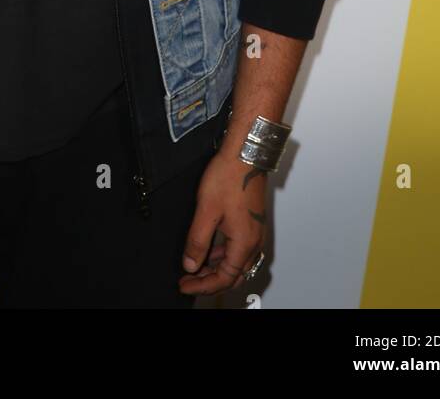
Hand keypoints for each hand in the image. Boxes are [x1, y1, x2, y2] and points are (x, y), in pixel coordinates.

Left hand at [178, 148, 266, 296]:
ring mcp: (255, 231)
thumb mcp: (206, 211)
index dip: (202, 286)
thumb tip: (190, 264)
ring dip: (216, 267)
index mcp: (244, 243)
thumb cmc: (229, 177)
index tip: (184, 284)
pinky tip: (209, 247)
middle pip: (233, 275)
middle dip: (210, 281)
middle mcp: (254, 241)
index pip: (224, 278)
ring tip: (195, 265)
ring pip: (237, 262)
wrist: (245, 153)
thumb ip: (197, 241)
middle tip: (189, 280)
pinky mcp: (252, 221)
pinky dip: (223, 254)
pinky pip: (239, 248)